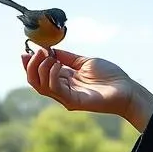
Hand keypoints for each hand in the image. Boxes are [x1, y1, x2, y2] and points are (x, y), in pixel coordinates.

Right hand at [22, 48, 152, 130]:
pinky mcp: (73, 102)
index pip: (39, 74)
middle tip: (37, 52)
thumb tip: (50, 49)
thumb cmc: (109, 76)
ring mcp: (66, 97)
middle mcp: (62, 90)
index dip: (30, 64)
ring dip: (40, 69)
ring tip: (48, 57)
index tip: (26, 51)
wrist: (126, 88)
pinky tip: (57, 65)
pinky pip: (55, 90)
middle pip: (36, 82)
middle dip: (31, 66)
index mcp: (63, 80)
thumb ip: (66, 57)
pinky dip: (52, 76)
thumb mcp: (84, 61)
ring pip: (42, 86)